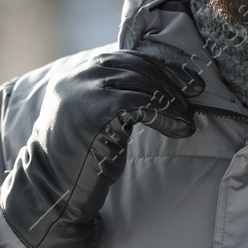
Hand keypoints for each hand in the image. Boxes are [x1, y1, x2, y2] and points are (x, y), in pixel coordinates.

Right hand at [0, 50, 203, 247]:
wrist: (52, 189)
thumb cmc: (78, 158)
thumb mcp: (92, 116)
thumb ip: (112, 94)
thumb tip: (157, 84)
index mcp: (75, 72)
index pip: (127, 57)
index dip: (160, 66)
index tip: (185, 79)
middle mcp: (79, 75)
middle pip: (138, 66)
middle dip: (172, 80)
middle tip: (195, 94)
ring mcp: (87, 91)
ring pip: (144, 83)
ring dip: (172, 101)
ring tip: (187, 119)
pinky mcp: (99, 110)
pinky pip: (145, 104)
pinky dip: (167, 116)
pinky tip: (180, 129)